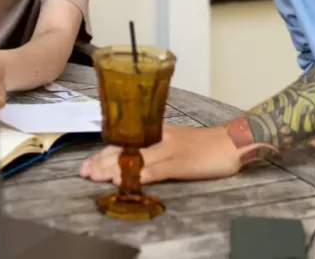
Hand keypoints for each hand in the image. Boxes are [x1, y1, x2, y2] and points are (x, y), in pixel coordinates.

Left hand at [79, 124, 246, 185]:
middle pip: (126, 149)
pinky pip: (155, 170)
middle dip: (103, 161)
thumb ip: (156, 150)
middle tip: (83, 171)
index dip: (105, 152)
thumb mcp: (176, 143)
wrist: (231, 142)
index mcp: (158, 133)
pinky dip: (138, 176)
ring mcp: (169, 150)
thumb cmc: (205, 145)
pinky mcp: (180, 163)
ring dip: (114, 169)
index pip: (126, 142)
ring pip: (136, 159)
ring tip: (95, 176)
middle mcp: (159, 139)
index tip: (87, 162)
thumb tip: (133, 161)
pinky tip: (125, 182)